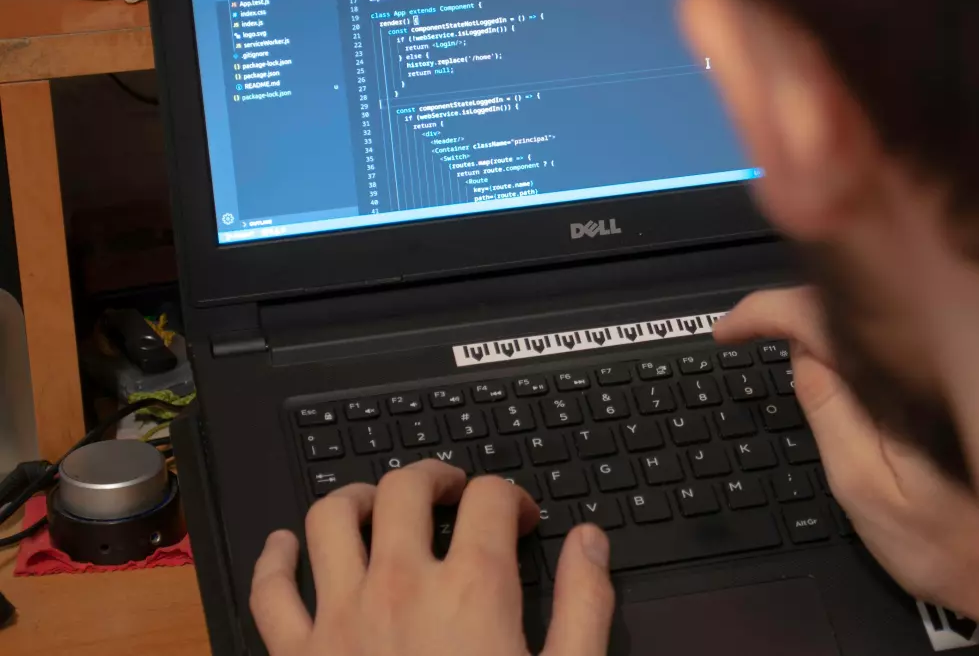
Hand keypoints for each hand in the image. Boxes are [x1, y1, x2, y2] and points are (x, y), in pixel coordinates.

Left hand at [250, 461, 614, 655]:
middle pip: (405, 489)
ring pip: (330, 519)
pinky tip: (285, 546)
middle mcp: (400, 589)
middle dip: (435, 476)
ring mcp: (340, 620)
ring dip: (356, 497)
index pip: (489, 499)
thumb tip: (589, 542)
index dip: (511, 495)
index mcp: (472, 592)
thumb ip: (584, 605)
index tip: (521, 517)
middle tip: (453, 491)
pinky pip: (270, 591)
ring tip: (378, 503)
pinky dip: (273, 558)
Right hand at [716, 288, 978, 640]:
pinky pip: (893, 334)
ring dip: (817, 315)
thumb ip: (831, 414)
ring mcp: (942, 367)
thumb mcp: (864, 487)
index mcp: (898, 380)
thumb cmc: (946, 544)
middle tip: (744, 334)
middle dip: (787, 305)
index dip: (764, 311)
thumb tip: (801, 353)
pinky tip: (829, 355)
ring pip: (870, 310)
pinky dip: (850, 333)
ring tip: (775, 339)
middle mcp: (925, 360)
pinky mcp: (953, 380)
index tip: (727, 332)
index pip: (821, 315)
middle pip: (847, 297)